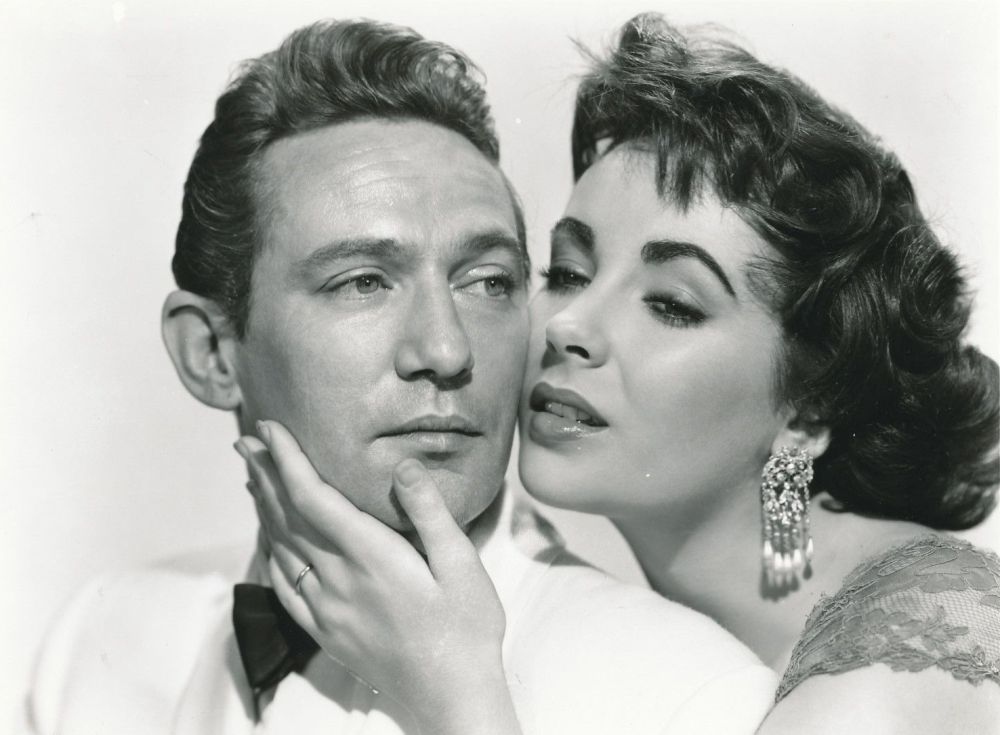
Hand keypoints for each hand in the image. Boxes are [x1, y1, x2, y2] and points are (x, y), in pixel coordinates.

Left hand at [235, 420, 520, 734]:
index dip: (286, 460)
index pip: (313, 497)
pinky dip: (270, 557)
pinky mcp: (327, 632)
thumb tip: (402, 466)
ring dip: (264, 510)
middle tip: (248, 443)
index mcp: (371, 556)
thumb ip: (429, 512)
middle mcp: (339, 580)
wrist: (451, 695)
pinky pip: (284, 588)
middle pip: (287, 518)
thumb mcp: (461, 564)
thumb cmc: (465, 627)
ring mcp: (327, 609)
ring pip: (281, 549)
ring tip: (255, 479)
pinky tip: (268, 544)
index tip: (268, 430)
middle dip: (265, 475)